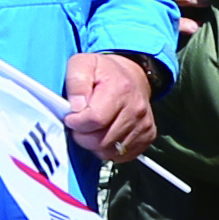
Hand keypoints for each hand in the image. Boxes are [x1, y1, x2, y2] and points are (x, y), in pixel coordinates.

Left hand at [62, 53, 160, 169]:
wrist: (132, 75)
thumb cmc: (104, 72)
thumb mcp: (83, 63)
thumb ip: (76, 81)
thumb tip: (76, 106)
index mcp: (120, 89)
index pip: (94, 120)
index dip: (76, 122)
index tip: (71, 116)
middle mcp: (136, 109)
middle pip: (101, 140)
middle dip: (83, 136)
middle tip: (80, 124)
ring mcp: (143, 125)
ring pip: (109, 151)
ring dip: (94, 144)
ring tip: (92, 129)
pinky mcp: (147, 136)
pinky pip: (121, 155)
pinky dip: (108, 149)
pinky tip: (104, 135)